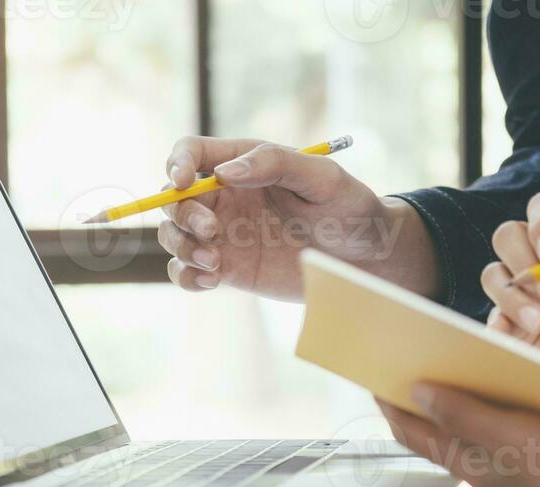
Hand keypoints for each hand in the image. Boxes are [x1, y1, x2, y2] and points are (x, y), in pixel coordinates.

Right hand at [157, 137, 433, 300]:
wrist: (365, 260)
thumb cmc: (350, 209)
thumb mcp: (324, 178)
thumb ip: (276, 164)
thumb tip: (224, 172)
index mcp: (245, 164)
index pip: (192, 152)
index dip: (177, 163)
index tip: (182, 182)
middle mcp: (227, 197)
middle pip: (175, 199)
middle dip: (183, 215)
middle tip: (213, 232)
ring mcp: (224, 234)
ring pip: (174, 236)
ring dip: (181, 247)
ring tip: (214, 263)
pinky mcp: (227, 269)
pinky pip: (187, 272)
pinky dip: (186, 277)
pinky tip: (211, 281)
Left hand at [378, 384, 539, 486]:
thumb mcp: (516, 434)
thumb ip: (462, 415)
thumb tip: (414, 395)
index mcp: (476, 467)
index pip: (418, 436)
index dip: (393, 410)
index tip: (375, 387)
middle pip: (450, 451)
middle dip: (432, 423)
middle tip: (417, 394)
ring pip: (487, 470)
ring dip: (476, 445)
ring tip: (477, 416)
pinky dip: (515, 465)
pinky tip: (534, 454)